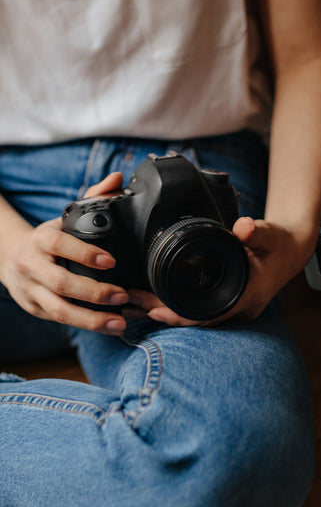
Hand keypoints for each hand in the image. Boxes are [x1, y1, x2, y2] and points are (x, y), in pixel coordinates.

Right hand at [0, 173, 129, 333]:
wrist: (10, 257)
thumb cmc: (49, 239)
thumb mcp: (65, 218)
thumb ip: (93, 198)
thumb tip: (117, 179)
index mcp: (41, 240)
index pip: (60, 246)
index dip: (85, 254)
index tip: (111, 261)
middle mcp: (31, 266)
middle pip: (61, 284)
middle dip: (94, 292)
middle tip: (123, 295)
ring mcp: (31, 291)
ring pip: (60, 310)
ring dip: (92, 319)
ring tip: (120, 322)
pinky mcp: (36, 309)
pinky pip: (61, 321)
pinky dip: (87, 325)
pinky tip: (110, 328)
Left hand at [124, 217, 311, 327]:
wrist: (292, 249)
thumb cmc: (280, 243)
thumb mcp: (270, 234)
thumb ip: (256, 231)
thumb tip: (243, 227)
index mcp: (248, 296)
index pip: (208, 315)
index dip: (179, 316)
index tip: (152, 310)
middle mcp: (239, 307)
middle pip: (194, 320)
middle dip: (161, 313)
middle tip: (128, 303)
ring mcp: (234, 307)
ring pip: (195, 317)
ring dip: (165, 311)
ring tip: (130, 304)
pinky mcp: (227, 302)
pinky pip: (199, 310)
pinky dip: (176, 307)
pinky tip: (152, 300)